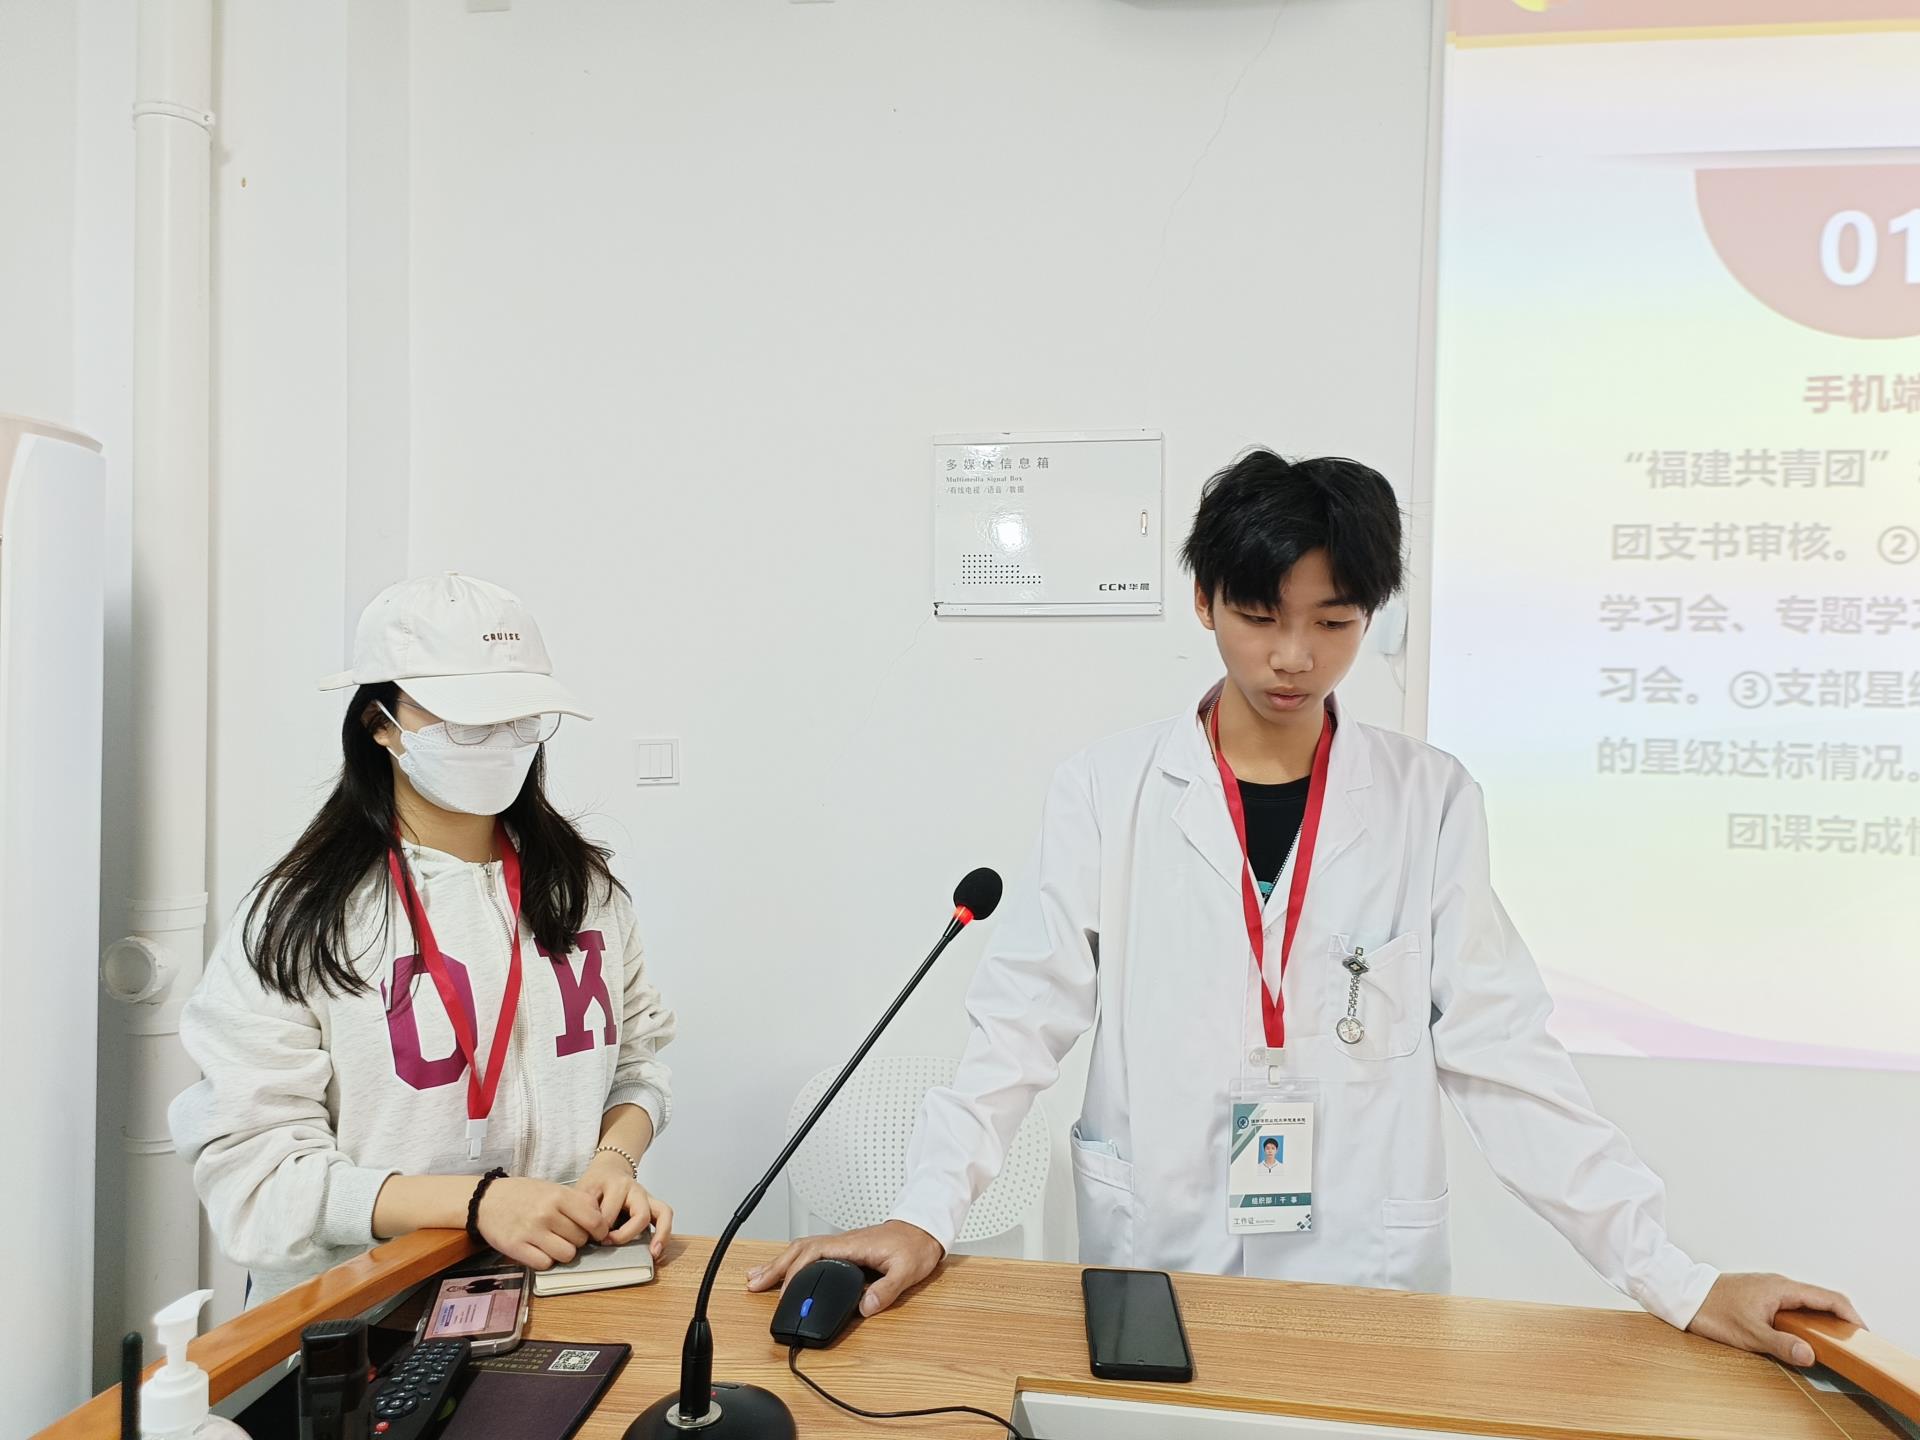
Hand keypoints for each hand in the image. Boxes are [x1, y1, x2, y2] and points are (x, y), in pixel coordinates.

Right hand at [475, 1176, 611, 1269]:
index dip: (599, 1230)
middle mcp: (546, 1213)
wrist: (486, 1200)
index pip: (594, 1220)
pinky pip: (545, 1264)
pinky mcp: (516, 1248)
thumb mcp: (552, 1188)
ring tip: (553, 1242)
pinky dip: (545, 1260)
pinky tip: (539, 1249)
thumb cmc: (523, 1194)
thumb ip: (576, 1201)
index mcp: (558, 1196)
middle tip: (566, 1234)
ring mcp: (531, 1231)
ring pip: (566, 1255)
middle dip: (578, 1239)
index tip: (596, 1232)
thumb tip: (600, 1219)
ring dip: (563, 1252)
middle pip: (581, 1239)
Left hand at [573, 1151, 673, 1260]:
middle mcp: (636, 1189)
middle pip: (639, 1215)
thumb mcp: (583, 1192)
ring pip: (662, 1213)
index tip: (589, 1237)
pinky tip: (656, 1250)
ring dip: (659, 1234)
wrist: (609, 1168)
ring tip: (652, 1253)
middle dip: (624, 1235)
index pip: (610, 1213)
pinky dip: (665, 1234)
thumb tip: (583, 1237)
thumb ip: (583, 1210)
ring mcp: (648, 1196)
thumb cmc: (595, 1184)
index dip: (598, 1230)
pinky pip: (666, 1216)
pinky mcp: (654, 1204)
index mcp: (616, 1184)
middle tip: (606, 1242)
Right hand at [745, 1220, 943, 1317]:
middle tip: (753, 1284)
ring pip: (801, 1250)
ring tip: (756, 1278)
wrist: (923, 1230)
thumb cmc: (915, 1247)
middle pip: (799, 1250)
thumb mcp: (907, 1271)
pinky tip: (784, 1270)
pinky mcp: (843, 1251)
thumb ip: (887, 1289)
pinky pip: (810, 1252)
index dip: (794, 1274)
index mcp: (851, 1246)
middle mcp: (841, 1243)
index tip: (783, 1295)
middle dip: (774, 1267)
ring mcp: (840, 1246)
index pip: (813, 1255)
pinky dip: (791, 1261)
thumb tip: (866, 1306)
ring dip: (778, 1263)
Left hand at [1687, 1272, 1863, 1365]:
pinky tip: (1803, 1334)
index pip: (1829, 1298)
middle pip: (1821, 1299)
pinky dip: (1806, 1318)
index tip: (1864, 1335)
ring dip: (1823, 1319)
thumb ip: (1782, 1344)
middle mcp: (1779, 1284)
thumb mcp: (1749, 1334)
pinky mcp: (1760, 1295)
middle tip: (1852, 1343)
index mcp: (1783, 1288)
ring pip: (1807, 1302)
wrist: (1683, 1295)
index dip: (1851, 1316)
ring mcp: (1770, 1288)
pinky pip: (1792, 1305)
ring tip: (1833, 1342)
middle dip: (1841, 1319)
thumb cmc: (1713, 1310)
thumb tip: (1810, 1354)